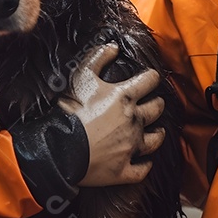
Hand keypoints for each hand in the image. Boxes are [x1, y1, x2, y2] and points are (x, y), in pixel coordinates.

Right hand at [58, 43, 165, 186]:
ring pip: (155, 140)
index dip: (151, 77)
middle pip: (157, 109)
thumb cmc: (70, 111)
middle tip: (154, 103)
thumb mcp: (81, 76)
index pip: (150, 81)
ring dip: (157, 134)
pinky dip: (145, 165)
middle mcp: (134, 121)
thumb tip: (112, 47)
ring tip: (156, 131)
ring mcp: (131, 147)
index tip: (150, 78)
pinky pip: (142, 169)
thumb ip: (98, 58)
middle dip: (157, 103)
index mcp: (125, 97)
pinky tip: (145, 161)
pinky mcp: (123, 169)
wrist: (60, 148)